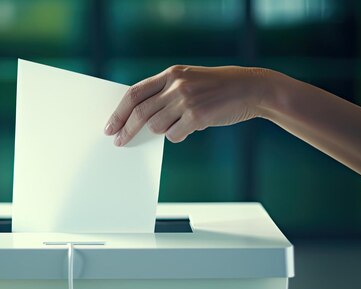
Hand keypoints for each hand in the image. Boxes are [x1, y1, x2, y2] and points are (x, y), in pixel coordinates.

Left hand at [104, 65, 270, 145]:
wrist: (250, 88)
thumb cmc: (217, 88)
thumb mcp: (189, 80)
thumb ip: (167, 93)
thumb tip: (142, 118)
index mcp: (171, 74)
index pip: (134, 93)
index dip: (119, 111)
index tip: (110, 126)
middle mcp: (176, 85)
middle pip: (139, 112)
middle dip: (126, 129)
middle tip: (119, 142)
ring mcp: (186, 100)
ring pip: (156, 126)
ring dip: (162, 131)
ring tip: (178, 124)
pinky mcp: (197, 116)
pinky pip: (174, 135)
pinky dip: (178, 136)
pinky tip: (191, 127)